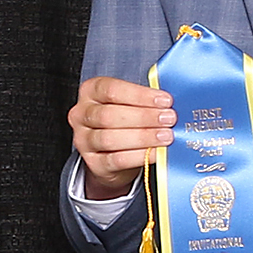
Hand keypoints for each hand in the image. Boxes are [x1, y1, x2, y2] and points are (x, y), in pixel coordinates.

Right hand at [69, 77, 173, 197]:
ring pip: (110, 138)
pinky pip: (116, 160)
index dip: (140, 95)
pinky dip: (139, 155)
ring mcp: (83, 140)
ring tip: (166, 135)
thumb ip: (146, 100)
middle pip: (109, 115)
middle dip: (144, 117)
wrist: (113, 155)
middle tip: (169, 118)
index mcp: (91, 92)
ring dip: (143, 136)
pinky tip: (157, 152)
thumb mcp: (132, 104)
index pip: (111, 89)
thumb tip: (171, 103)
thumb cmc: (126, 121)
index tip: (165, 100)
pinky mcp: (93, 163)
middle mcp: (81, 115)